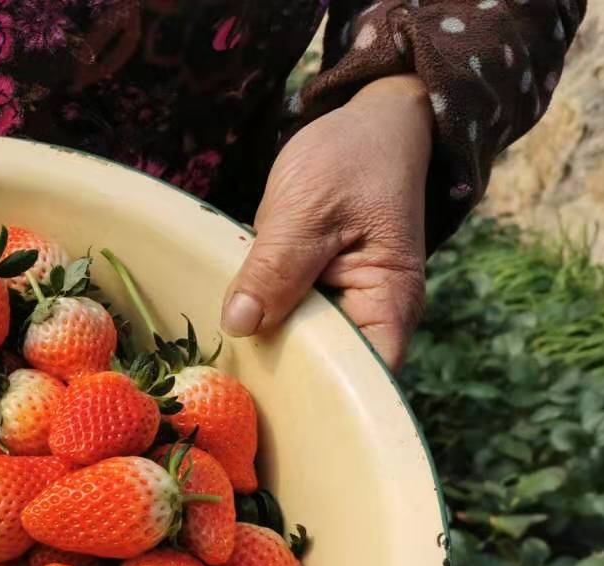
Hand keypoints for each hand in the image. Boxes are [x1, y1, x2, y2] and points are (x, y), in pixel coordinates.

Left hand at [221, 74, 433, 369]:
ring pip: (298, 348)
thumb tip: (241, 324)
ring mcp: (338, 309)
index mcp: (389, 304)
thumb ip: (276, 266)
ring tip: (215, 370)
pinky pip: (283, 323)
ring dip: (262, 352)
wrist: (371, 123)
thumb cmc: (354, 158)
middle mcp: (370, 317)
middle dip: (279, 380)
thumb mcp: (309, 207)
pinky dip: (258, 324)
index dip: (321, 398)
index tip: (266, 404)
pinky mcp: (310, 297)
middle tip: (222, 389)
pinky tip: (222, 333)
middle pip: (325, 372)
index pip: (363, 378)